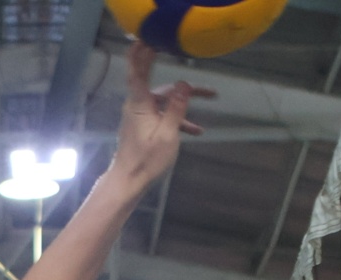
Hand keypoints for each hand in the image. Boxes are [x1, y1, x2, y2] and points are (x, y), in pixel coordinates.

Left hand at [105, 43, 209, 194]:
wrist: (129, 181)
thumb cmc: (146, 159)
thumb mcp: (167, 133)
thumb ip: (177, 107)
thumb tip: (185, 83)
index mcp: (140, 103)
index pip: (138, 70)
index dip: (141, 52)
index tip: (147, 37)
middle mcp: (138, 106)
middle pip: (161, 86)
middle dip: (181, 80)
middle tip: (189, 61)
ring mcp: (140, 117)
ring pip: (165, 102)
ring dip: (185, 102)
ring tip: (211, 98)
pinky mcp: (143, 127)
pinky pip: (162, 116)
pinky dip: (177, 119)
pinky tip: (196, 130)